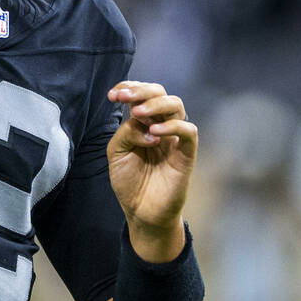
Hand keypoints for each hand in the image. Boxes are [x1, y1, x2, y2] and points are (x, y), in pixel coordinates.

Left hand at [106, 81, 197, 259]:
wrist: (141, 212)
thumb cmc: (129, 181)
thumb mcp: (117, 152)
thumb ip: (126, 132)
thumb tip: (141, 121)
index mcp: (143, 122)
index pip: (142, 94)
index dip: (129, 87)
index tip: (112, 95)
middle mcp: (161, 125)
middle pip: (161, 92)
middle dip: (141, 90)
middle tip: (123, 97)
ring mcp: (174, 138)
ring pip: (176, 105)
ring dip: (155, 104)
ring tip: (137, 113)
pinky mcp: (186, 154)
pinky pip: (189, 131)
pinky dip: (173, 126)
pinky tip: (155, 133)